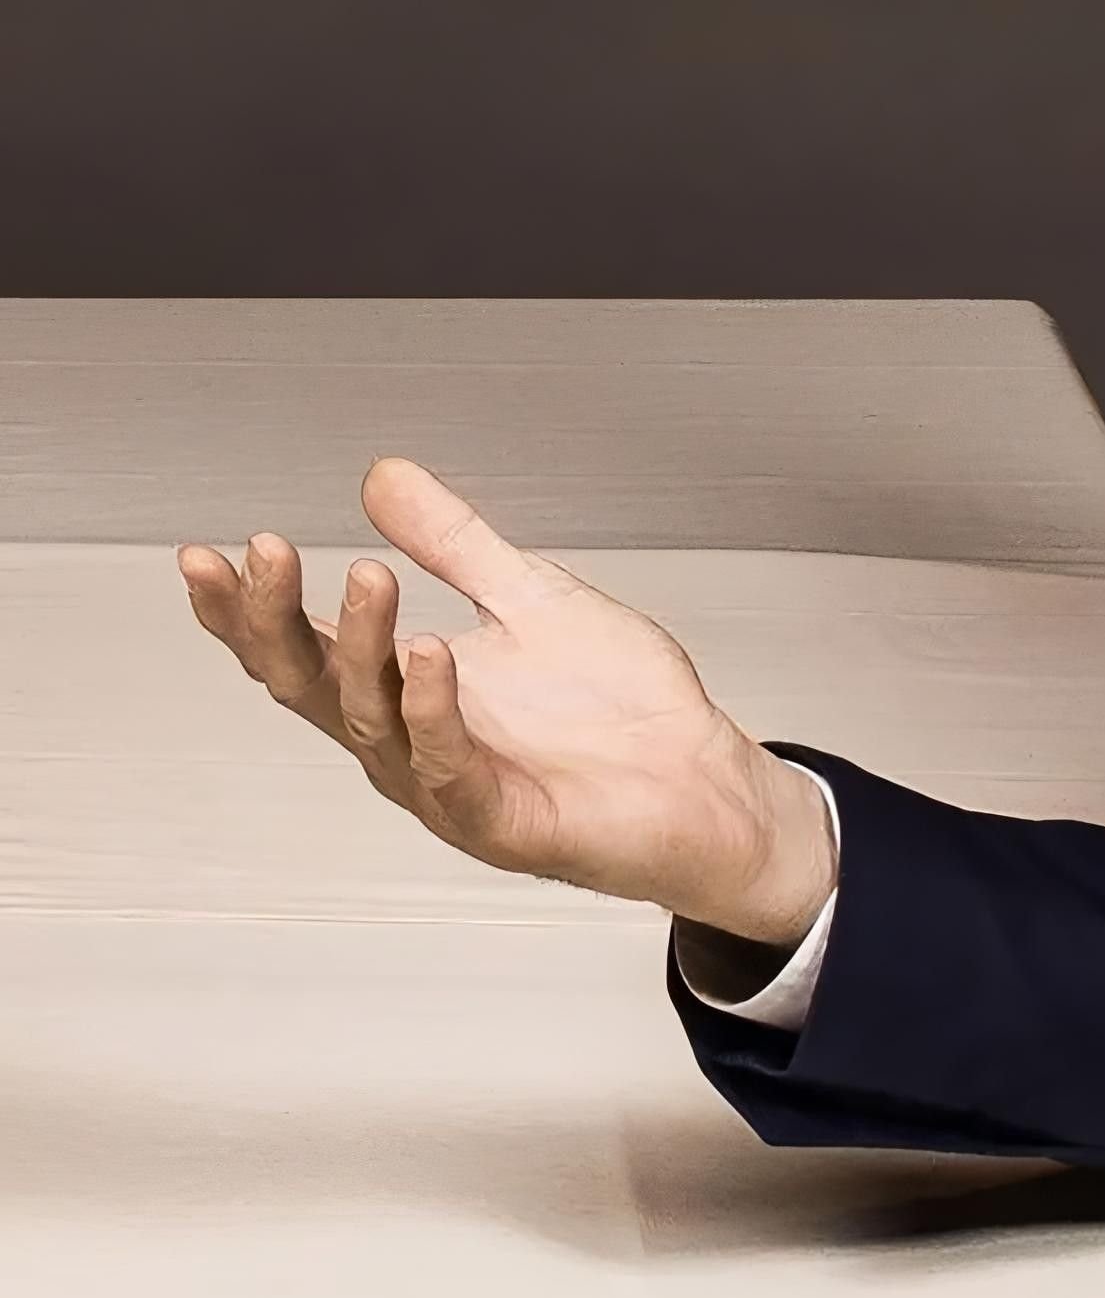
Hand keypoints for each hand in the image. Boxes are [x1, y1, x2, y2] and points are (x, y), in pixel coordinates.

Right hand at [177, 455, 836, 944]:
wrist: (702, 781)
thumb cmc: (620, 712)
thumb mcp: (530, 597)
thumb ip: (454, 543)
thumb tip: (384, 478)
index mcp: (402, 690)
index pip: (299, 647)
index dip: (246, 606)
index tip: (209, 554)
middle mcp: (407, 741)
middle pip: (307, 684)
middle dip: (273, 620)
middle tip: (262, 555)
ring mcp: (444, 785)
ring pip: (372, 716)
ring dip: (363, 644)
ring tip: (368, 577)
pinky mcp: (495, 819)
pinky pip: (446, 764)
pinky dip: (433, 707)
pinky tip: (429, 654)